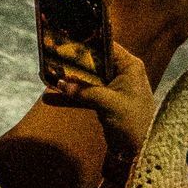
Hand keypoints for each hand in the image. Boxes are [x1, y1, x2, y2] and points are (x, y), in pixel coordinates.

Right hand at [42, 41, 153, 181]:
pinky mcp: (106, 101)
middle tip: (52, 55)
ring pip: (88, 78)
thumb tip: (60, 83)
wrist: (140, 149)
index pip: (107, 46)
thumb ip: (84, 91)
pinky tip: (52, 95)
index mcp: (129, 66)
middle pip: (95, 61)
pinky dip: (72, 95)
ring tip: (47, 73)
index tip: (68, 38)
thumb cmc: (132, 120)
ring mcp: (114, 87)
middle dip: (74, 61)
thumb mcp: (107, 103)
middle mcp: (122, 72)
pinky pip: (86, 93)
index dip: (89, 42)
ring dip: (70, 78)